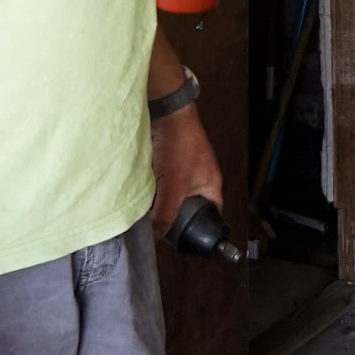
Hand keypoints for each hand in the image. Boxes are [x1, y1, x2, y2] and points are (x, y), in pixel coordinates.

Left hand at [151, 104, 222, 233]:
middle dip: (175, 215)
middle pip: (189, 207)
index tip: (185, 241)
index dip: (201, 229)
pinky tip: (142, 194)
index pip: (212, 216)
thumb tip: (157, 235)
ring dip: (162, 201)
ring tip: (149, 211)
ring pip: (173, 195)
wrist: (167, 113)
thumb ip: (166, 212)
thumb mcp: (174, 186)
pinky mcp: (169, 162)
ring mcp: (184, 170)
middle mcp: (200, 179)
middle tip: (160, 227)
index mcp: (211, 186)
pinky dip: (154, 188)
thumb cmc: (181, 145)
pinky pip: (162, 183)